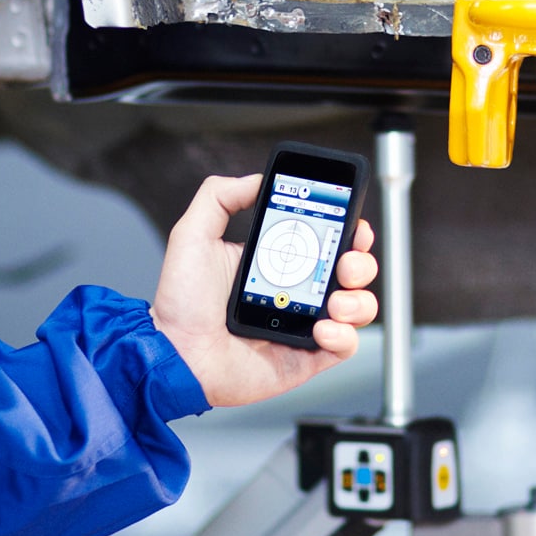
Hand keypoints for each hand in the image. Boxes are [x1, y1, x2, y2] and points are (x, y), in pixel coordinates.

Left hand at [150, 173, 378, 407]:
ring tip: (334, 301)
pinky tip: (321, 329)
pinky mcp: (306, 357)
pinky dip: (343, 336)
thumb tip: (256, 179)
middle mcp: (295, 292)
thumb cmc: (180, 304)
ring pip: (358, 308)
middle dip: (359, 262)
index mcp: (275, 262)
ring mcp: (303, 325)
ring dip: (358, 300)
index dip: (347, 231)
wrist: (176, 354)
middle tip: (344, 263)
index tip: (352, 225)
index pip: (326, 241)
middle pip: (351, 271)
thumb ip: (220, 196)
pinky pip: (344, 346)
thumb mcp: (193, 235)